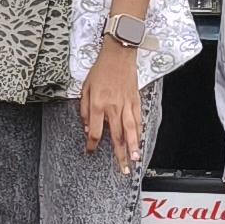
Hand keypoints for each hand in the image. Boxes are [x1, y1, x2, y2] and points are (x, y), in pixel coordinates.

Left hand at [77, 43, 142, 170]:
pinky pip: (138, 120)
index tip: (90, 152)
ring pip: (131, 131)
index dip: (92, 145)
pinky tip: (139, 141)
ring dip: (133, 147)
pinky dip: (139, 132)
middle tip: (123, 169)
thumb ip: (85, 110)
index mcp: (98, 105)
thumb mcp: (85, 88)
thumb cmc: (101, 70)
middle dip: (119, 155)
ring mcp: (126, 105)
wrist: (118, 55)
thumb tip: (88, 128)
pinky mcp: (135, 101)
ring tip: (135, 160)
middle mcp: (113, 108)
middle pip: (117, 136)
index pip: (96, 132)